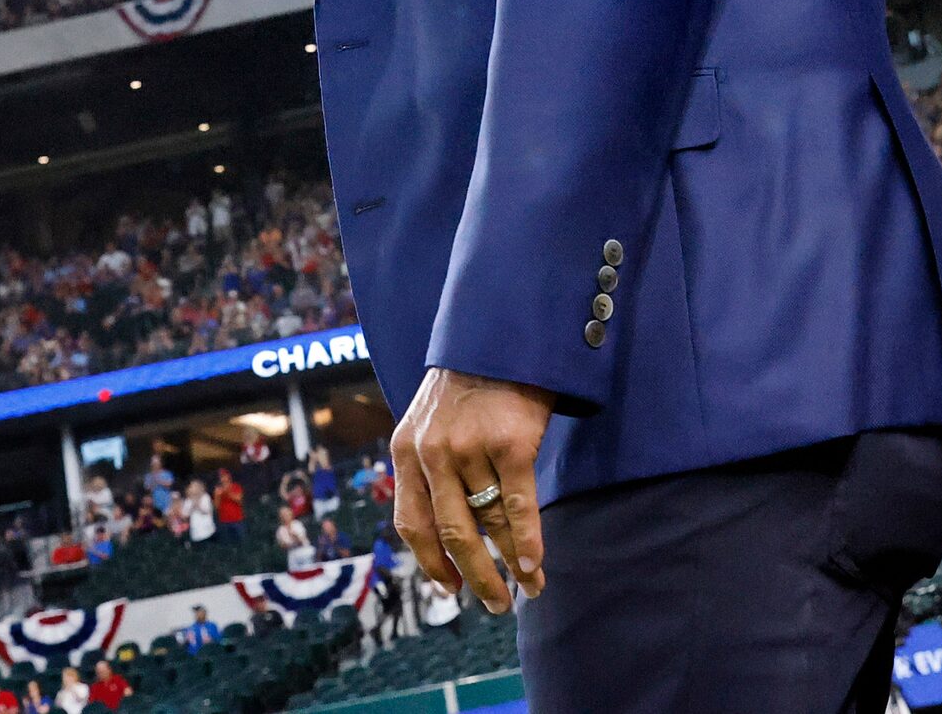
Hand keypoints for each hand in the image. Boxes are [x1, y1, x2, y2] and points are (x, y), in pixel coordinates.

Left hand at [390, 367, 552, 612]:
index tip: (450, 589)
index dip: (431, 563)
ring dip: (513, 563)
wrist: (499, 337)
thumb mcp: (428, 422)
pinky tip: (536, 565)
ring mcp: (470, 448)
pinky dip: (530, 543)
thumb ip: (428, 469)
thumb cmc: (467, 387)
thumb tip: (445, 537)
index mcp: (405, 450)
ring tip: (529, 586)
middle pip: (453, 534)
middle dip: (475, 577)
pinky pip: (520, 508)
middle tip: (495, 604)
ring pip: (492, 524)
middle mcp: (432, 453)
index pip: (411, 523)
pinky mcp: (510, 444)